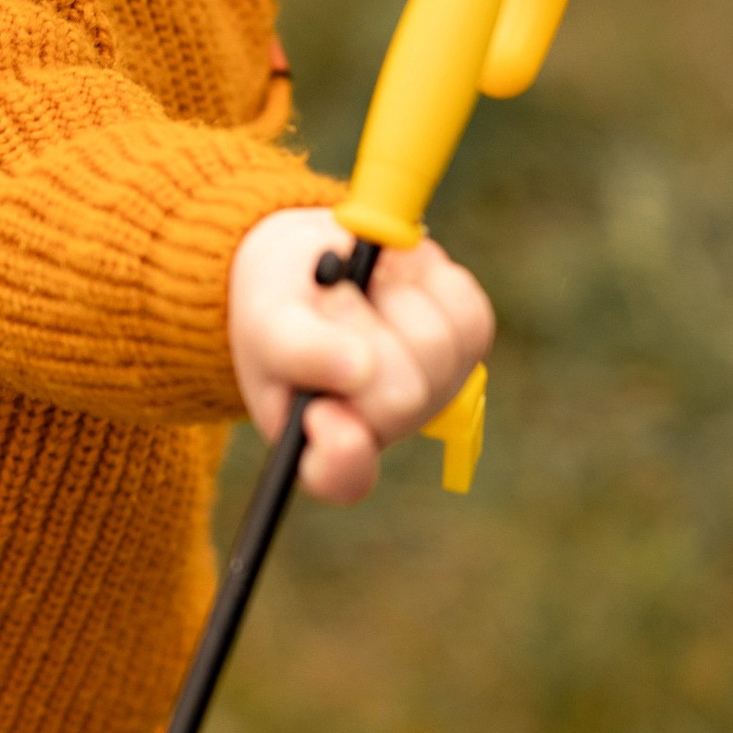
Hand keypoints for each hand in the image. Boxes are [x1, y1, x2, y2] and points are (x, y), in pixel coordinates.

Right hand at [228, 205, 494, 505]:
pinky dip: (430, 281)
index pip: (341, 476)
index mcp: (321, 444)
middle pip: (401, 395)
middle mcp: (383, 428)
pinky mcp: (466, 342)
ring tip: (363, 291)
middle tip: (331, 303)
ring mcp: (432, 389)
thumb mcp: (266, 321)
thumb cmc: (283, 303)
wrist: (318, 257)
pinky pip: (466, 312)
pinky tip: (400, 282)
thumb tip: (358, 371)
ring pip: (436, 345)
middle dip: (359, 328)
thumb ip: (297, 351)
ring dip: (393, 299)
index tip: (321, 417)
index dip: (340, 454)